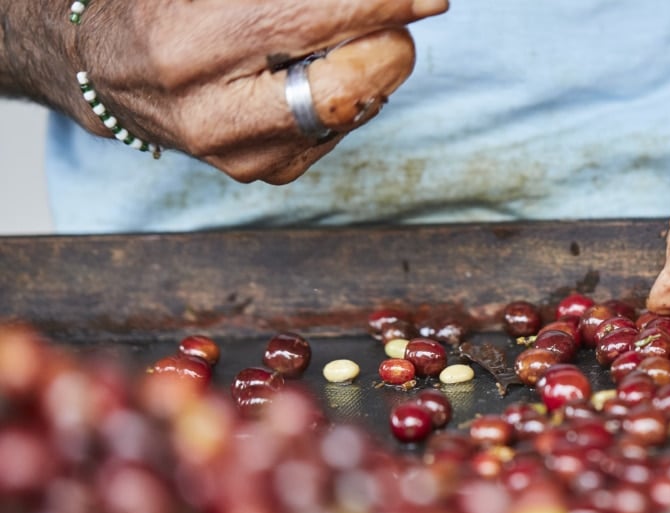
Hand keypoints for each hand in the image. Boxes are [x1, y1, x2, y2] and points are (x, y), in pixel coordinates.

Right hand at [3, 0, 446, 183]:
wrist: (108, 66)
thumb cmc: (164, 3)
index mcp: (186, 48)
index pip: (309, 22)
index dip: (381, 6)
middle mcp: (210, 115)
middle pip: (343, 89)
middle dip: (387, 44)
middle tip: (397, 14)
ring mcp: (239, 156)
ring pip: (351, 112)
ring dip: (372, 66)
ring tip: (351, 35)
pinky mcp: (264, 174)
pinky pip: (340, 130)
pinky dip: (353, 91)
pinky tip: (325, 67)